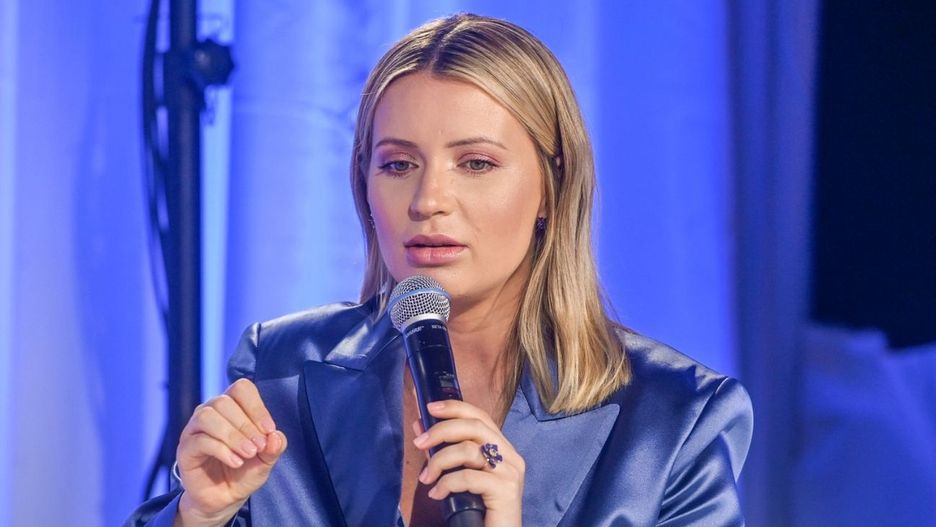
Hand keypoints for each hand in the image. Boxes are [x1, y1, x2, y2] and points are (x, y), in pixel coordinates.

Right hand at [174, 378, 287, 526]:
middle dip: (246, 425)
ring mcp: (194, 430)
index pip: (241, 388)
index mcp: (231, 407)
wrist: (225, 498)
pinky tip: (236, 462)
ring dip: (233, 435)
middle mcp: (209, 413)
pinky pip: (200, 441)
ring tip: (248, 453)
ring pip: (208, 417)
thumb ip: (275, 446)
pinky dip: (222, 450)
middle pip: (223, 401)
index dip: (256, 406)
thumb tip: (276, 435)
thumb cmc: (244, 472)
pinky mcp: (185, 450)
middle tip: (258, 447)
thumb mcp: (266, 459)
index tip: (269, 429)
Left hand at [412, 400, 524, 526]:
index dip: (455, 408)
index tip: (430, 407)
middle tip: (418, 442)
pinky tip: (437, 495)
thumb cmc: (479, 509)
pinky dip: (447, 484)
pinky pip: (468, 477)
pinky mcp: (506, 490)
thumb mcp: (459, 474)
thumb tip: (419, 426)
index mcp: (502, 448)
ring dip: (440, 461)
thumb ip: (444, 450)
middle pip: (475, 427)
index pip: (480, 417)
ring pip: (469, 450)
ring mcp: (510, 472)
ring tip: (427, 478)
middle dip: (441, 430)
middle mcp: (510, 456)